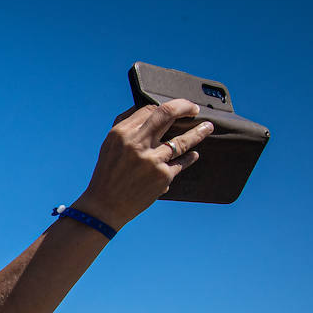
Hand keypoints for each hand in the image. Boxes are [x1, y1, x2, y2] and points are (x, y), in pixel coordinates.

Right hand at [74, 98, 213, 230]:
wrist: (105, 206)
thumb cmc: (107, 174)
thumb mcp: (109, 146)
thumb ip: (126, 127)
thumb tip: (146, 110)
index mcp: (122, 133)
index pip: (149, 109)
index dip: (164, 107)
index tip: (174, 108)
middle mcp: (136, 144)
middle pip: (168, 114)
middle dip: (185, 107)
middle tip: (195, 109)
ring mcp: (151, 160)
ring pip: (182, 140)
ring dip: (199, 132)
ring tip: (208, 127)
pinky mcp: (162, 176)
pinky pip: (181, 162)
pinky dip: (189, 158)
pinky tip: (194, 155)